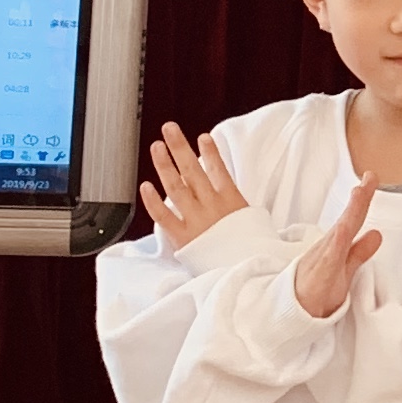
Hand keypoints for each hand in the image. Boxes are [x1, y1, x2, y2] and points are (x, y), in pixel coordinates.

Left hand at [140, 123, 248, 251]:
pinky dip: (153, 201)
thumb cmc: (253, 251)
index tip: (203, 137)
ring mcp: (196, 220)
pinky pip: (164, 216)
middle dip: (180, 147)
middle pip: (192, 170)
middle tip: (169, 129)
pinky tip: (146, 185)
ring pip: (176, 187)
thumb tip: (234, 198)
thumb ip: (241, 209)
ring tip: (157, 147)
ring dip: (165, 165)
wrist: (247, 273)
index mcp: (232, 202)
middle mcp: (212, 207)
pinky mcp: (183, 238)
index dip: (210, 152)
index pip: (219, 170)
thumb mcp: (256, 224)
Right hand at [293, 173, 380, 321]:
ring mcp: (324, 259)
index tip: (371, 176)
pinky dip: (338, 243)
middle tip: (370, 176)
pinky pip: (330, 257)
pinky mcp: (321, 274)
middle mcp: (330, 247)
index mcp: (337, 244)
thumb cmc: (318, 290)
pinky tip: (344, 229)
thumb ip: (359, 251)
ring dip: (351, 213)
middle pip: (348, 219)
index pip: (353, 218)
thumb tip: (377, 234)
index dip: (363, 199)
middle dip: (360, 198)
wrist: (294, 313)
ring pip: (341, 232)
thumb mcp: (344, 268)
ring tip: (360, 193)